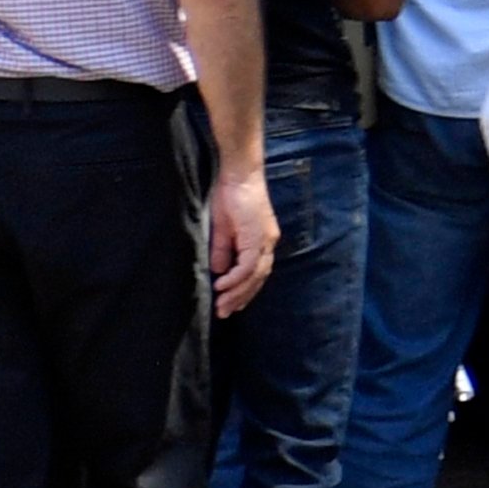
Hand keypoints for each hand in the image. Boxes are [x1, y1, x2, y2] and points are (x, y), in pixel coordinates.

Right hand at [208, 165, 279, 316]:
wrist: (238, 174)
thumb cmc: (229, 196)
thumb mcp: (222, 229)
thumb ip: (223, 250)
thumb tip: (221, 272)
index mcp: (261, 241)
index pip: (256, 273)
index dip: (244, 290)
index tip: (230, 305)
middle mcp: (267, 242)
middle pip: (258, 278)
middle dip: (241, 298)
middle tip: (224, 313)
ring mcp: (265, 239)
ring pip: (255, 275)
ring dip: (238, 292)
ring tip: (222, 306)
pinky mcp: (257, 235)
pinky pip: (248, 264)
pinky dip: (236, 277)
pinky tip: (222, 286)